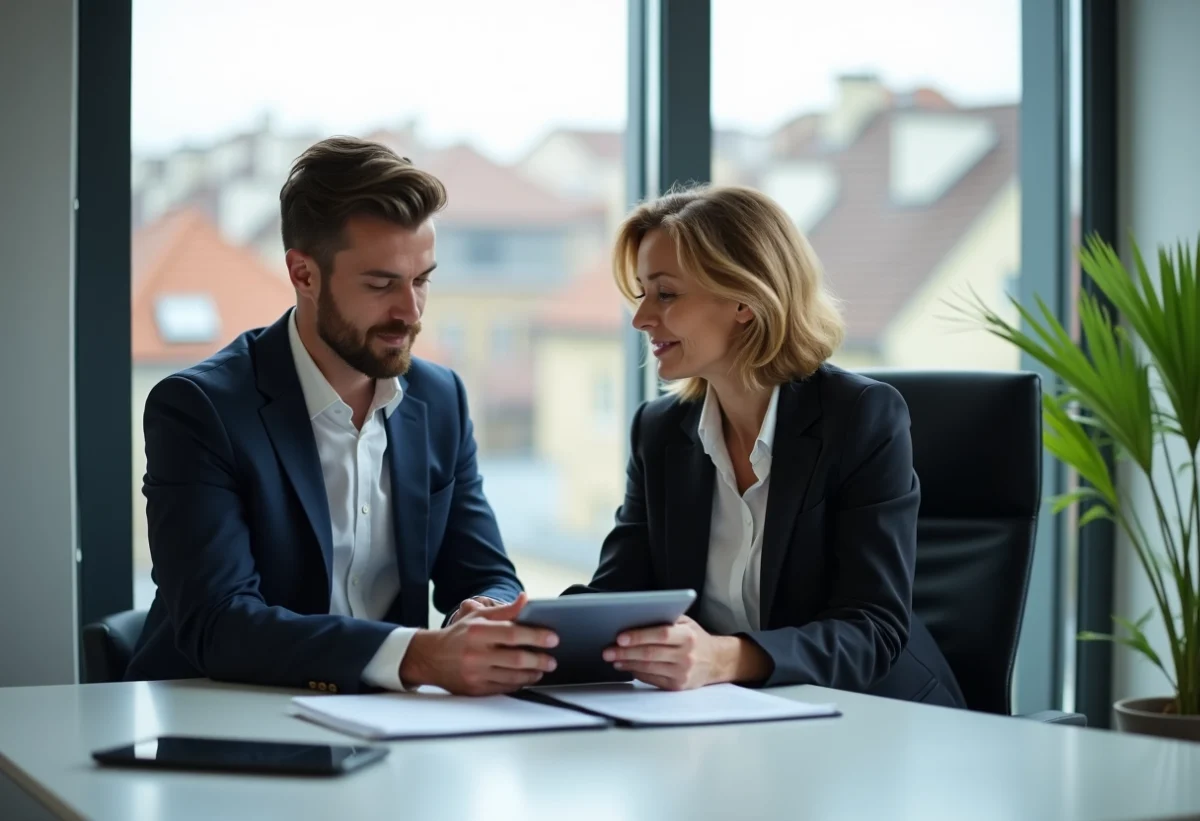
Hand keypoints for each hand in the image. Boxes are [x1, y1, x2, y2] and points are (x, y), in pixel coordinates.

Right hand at [400, 593, 558, 695]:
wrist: (431, 658)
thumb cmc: (459, 635)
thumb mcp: (478, 616)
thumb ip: (505, 611)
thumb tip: (526, 599)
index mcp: (478, 632)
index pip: (513, 634)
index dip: (536, 636)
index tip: (553, 638)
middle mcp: (476, 654)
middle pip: (516, 659)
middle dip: (539, 660)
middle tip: (552, 660)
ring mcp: (475, 674)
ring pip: (513, 677)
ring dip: (532, 674)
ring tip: (543, 669)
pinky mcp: (475, 690)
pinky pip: (504, 688)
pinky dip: (519, 683)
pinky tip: (526, 678)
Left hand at [603, 615, 769, 689]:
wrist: (716, 661)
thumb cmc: (695, 638)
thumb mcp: (686, 623)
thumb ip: (665, 618)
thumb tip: (635, 617)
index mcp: (688, 636)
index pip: (661, 635)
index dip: (639, 636)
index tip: (620, 637)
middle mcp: (686, 655)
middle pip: (650, 654)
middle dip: (625, 652)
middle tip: (607, 650)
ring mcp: (682, 673)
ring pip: (648, 668)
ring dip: (627, 663)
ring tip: (612, 658)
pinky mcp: (677, 686)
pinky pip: (651, 679)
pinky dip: (636, 673)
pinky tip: (625, 667)